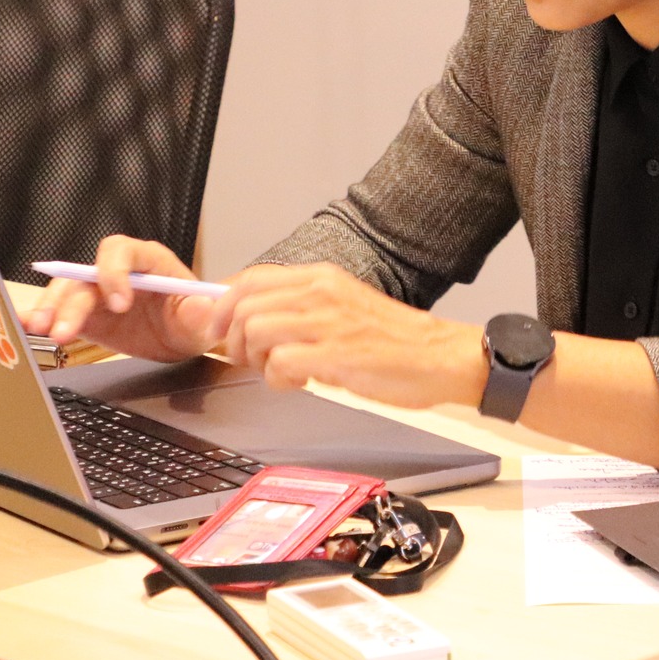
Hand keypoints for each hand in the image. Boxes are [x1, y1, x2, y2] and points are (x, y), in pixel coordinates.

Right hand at [19, 234, 221, 360]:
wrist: (180, 337)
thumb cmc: (191, 317)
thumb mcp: (201, 317)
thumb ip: (200, 313)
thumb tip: (200, 307)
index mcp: (147, 260)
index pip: (122, 251)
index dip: (115, 272)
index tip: (119, 303)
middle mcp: (116, 271)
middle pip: (85, 274)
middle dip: (72, 300)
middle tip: (66, 329)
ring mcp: (97, 292)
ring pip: (66, 292)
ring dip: (51, 310)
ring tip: (41, 330)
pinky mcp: (85, 315)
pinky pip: (58, 312)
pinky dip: (39, 316)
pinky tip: (22, 325)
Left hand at [205, 263, 486, 410]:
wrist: (440, 357)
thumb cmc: (395, 340)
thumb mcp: (342, 309)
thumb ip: (300, 309)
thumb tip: (250, 320)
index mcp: (321, 277)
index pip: (249, 279)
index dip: (222, 306)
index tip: (218, 330)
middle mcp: (321, 291)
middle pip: (243, 305)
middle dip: (232, 339)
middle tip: (248, 360)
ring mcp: (328, 322)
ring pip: (255, 332)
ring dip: (256, 360)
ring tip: (280, 372)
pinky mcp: (336, 355)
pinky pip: (280, 363)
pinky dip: (279, 379)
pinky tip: (301, 382)